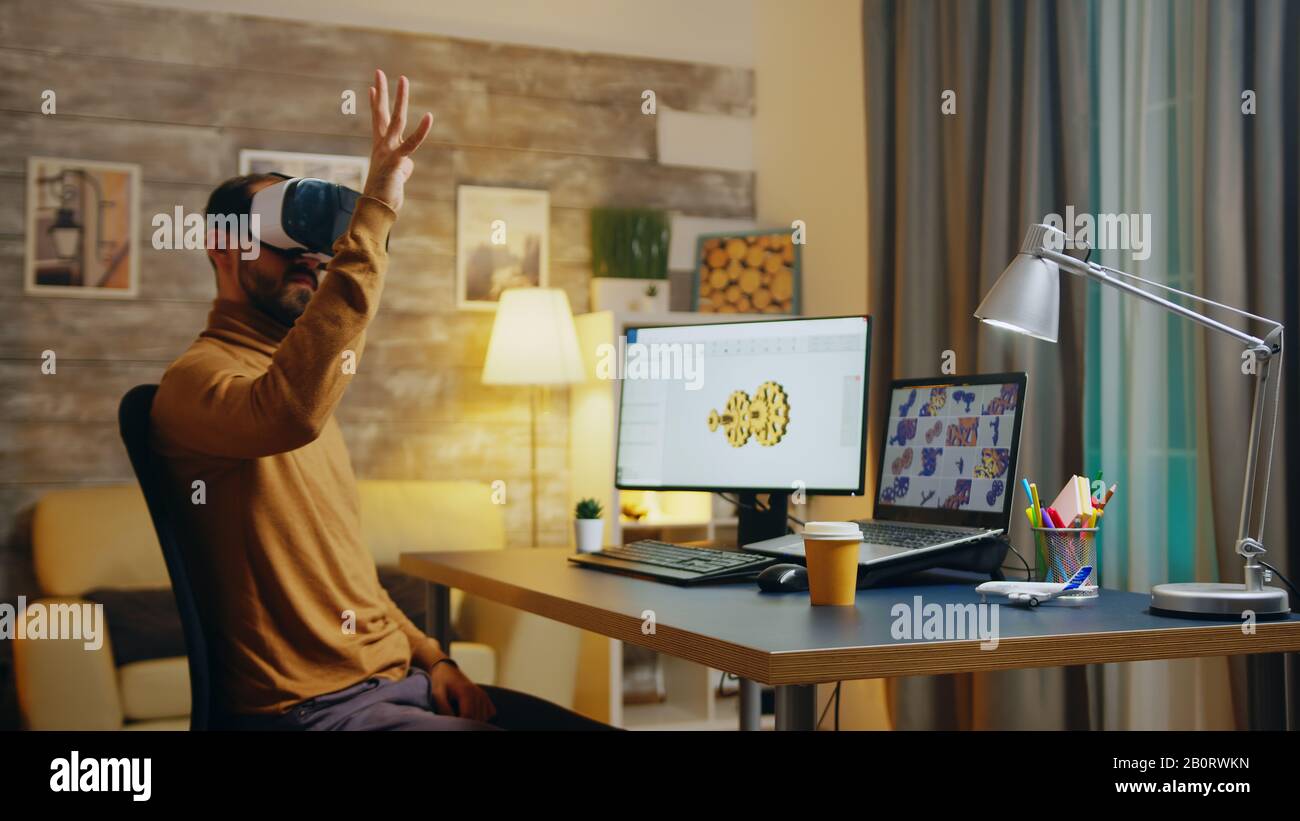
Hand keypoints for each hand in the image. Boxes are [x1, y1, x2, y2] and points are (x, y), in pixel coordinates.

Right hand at [363, 69, 432, 212]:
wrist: (378, 209)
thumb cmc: (386, 193)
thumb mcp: (397, 175)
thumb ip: (403, 164)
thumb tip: (408, 163)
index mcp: (381, 147)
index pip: (377, 120)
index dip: (375, 103)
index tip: (372, 87)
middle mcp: (382, 145)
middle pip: (381, 113)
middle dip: (381, 92)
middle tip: (379, 72)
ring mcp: (388, 151)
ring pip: (395, 120)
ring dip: (399, 99)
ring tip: (402, 79)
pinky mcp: (397, 161)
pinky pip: (411, 143)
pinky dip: (421, 131)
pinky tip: (428, 117)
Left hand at [428, 661, 495, 722]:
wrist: (447, 671)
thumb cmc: (441, 683)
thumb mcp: (437, 694)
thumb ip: (443, 708)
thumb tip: (451, 722)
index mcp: (466, 692)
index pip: (467, 716)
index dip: (459, 724)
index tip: (451, 724)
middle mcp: (478, 693)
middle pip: (476, 719)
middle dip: (465, 724)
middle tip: (454, 719)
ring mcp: (484, 695)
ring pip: (483, 718)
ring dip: (473, 721)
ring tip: (460, 715)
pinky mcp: (486, 698)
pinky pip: (489, 714)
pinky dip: (481, 717)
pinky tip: (470, 713)